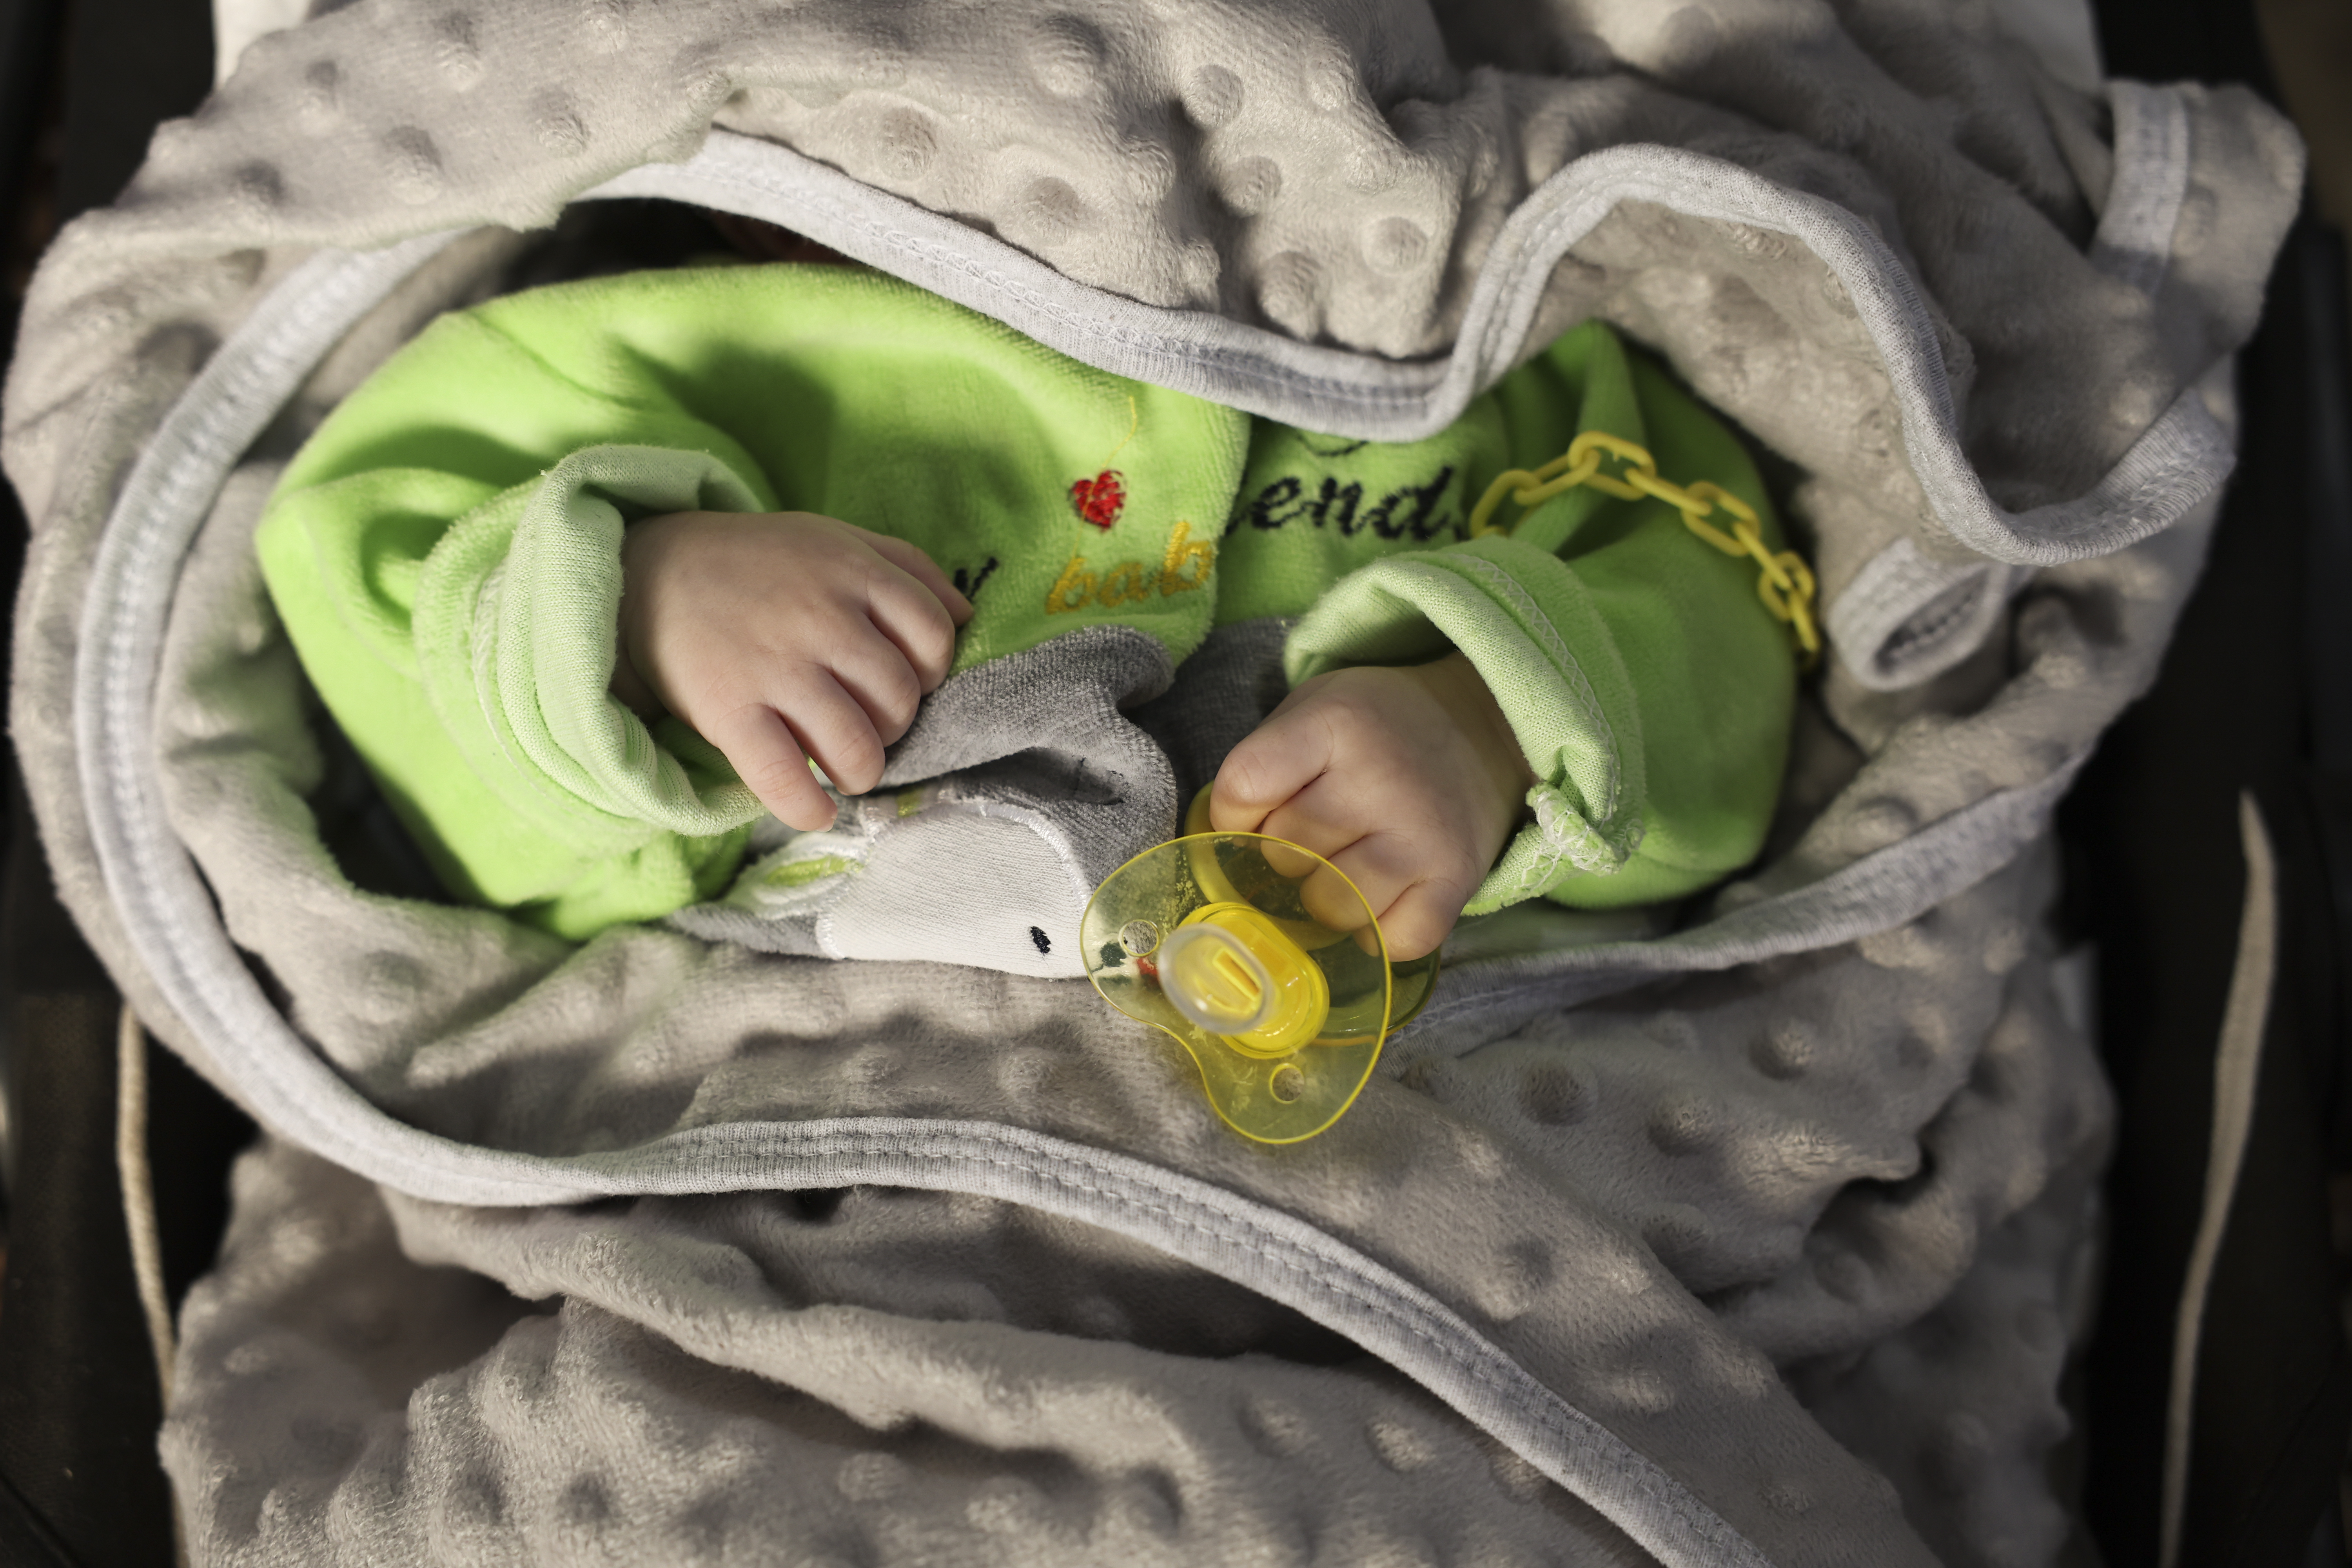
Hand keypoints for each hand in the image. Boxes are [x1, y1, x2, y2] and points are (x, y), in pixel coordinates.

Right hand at [615, 511, 972, 830]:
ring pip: (856, 747)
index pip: (934, 636)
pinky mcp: (728, 711)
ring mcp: (775, 668)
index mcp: (852, 573)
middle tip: (870, 727)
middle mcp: (821, 619)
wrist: (649, 572)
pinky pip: (784, 778)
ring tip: (848, 769)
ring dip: (862, 771)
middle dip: (895, 726)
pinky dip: (809, 809)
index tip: (905, 682)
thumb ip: (906, 566)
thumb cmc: (758, 563)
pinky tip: (815, 810)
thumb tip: (967, 615)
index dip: (931, 671)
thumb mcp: (835, 538)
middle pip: (899, 699)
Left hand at [1209, 654, 1534, 960]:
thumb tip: (1215, 842)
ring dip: (1328, 898)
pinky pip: (1394, 940)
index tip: (1252, 815)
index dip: (1233, 815)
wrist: (1480, 726)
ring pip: (1332, 907)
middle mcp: (1380, 779)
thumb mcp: (1313, 710)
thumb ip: (1263, 766)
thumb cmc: (1376, 728)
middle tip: (1320, 832)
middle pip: (1286, 853)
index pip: (1245, 786)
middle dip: (1287, 852)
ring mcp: (1421, 834)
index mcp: (1334, 725)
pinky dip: (1380, 933)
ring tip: (1348, 865)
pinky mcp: (1455, 879)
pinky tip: (1383, 899)